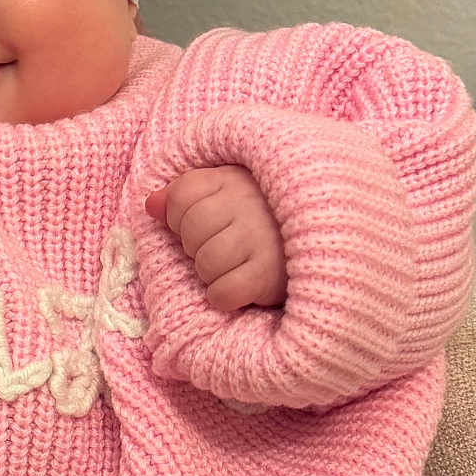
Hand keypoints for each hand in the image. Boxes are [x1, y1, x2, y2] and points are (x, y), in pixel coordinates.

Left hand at [145, 165, 286, 313]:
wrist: (325, 238)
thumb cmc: (264, 218)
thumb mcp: (226, 192)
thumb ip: (184, 193)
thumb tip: (150, 205)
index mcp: (234, 179)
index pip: (181, 195)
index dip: (178, 218)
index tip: (200, 226)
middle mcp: (248, 203)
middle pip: (190, 231)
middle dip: (196, 248)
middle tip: (221, 250)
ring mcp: (261, 238)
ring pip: (205, 263)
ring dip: (211, 274)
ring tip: (232, 267)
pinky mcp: (270, 273)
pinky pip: (223, 292)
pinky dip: (224, 296)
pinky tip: (240, 286)